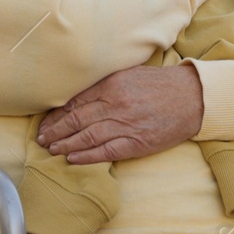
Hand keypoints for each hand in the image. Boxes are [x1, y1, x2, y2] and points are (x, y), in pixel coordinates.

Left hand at [36, 64, 203, 164]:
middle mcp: (116, 104)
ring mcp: (126, 125)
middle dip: (56, 131)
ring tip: (52, 150)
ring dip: (66, 145)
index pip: (76, 102)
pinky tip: (73, 159)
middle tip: (41, 139)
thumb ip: (104, 84)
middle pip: (77, 120)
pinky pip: (107, 151)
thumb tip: (77, 97)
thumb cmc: (160, 85)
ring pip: (88, 137)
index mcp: (112, 85)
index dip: (57, 115)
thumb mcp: (129, 74)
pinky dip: (87, 157)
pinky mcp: (137, 142)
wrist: (192, 98)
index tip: (45, 123)